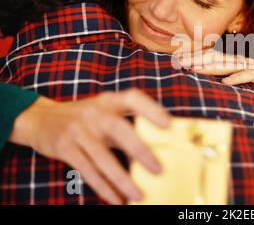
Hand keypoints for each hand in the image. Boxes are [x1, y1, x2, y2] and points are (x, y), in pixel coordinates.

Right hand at [10, 88, 170, 203]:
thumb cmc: (83, 117)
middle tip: (158, 169)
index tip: (169, 124)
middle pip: (119, 130)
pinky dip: (104, 187)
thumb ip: (125, 123)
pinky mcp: (66, 149)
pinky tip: (117, 199)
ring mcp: (78, 132)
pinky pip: (88, 171)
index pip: (133, 99)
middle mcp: (94, 114)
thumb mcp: (103, 111)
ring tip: (139, 195)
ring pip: (102, 158)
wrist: (40, 118)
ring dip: (122, 179)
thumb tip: (158, 146)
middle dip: (140, 150)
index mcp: (108, 101)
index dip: (151, 109)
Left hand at [178, 49, 253, 137]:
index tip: (177, 62)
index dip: (197, 59)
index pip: (215, 60)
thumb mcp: (250, 91)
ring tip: (194, 68)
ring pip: (232, 65)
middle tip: (178, 62)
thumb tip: (215, 91)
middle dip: (198, 60)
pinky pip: (253, 76)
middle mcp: (247, 64)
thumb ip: (234, 89)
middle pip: (218, 59)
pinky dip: (239, 78)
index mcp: (240, 66)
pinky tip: (226, 82)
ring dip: (212, 67)